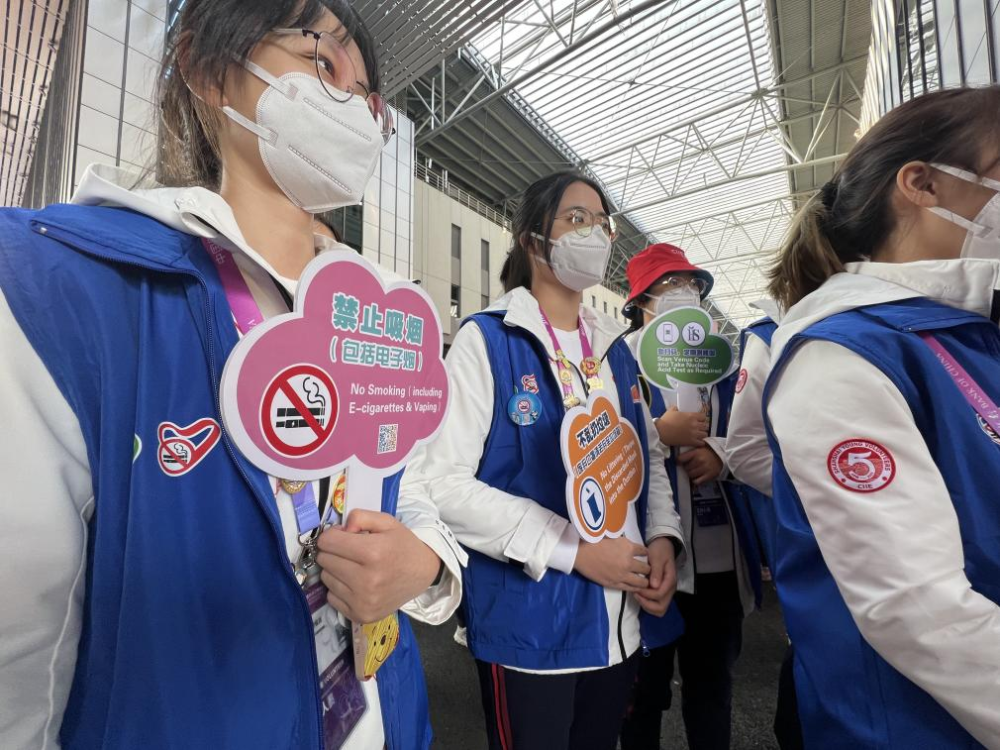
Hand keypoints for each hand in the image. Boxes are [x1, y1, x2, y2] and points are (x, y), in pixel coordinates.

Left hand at [316, 510, 440, 623]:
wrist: (423, 573)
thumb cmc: (402, 545)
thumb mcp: (387, 521)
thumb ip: (360, 516)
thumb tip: (340, 530)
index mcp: (373, 552)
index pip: (328, 542)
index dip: (332, 535)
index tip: (343, 536)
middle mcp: (367, 580)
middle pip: (325, 560)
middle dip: (334, 552)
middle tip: (351, 551)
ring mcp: (363, 601)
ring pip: (326, 579)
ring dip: (336, 570)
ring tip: (355, 567)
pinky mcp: (361, 615)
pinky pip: (331, 597)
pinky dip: (339, 589)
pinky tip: (355, 583)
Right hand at [574, 536, 649, 591]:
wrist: (580, 552)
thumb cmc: (594, 541)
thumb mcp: (613, 537)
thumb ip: (625, 543)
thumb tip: (631, 546)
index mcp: (628, 547)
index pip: (645, 551)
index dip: (646, 553)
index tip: (645, 555)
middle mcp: (628, 562)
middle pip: (646, 568)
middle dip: (648, 568)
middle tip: (647, 570)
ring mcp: (622, 575)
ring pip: (641, 581)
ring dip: (644, 581)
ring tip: (644, 581)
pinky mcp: (614, 583)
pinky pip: (630, 588)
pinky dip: (635, 588)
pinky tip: (636, 587)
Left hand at [635, 537, 677, 615]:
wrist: (663, 546)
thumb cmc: (659, 551)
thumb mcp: (657, 557)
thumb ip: (656, 571)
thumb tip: (654, 586)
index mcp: (670, 580)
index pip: (659, 594)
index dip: (646, 594)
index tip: (636, 587)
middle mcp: (670, 589)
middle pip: (660, 607)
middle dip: (646, 603)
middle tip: (636, 593)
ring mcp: (666, 592)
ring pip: (658, 609)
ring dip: (646, 605)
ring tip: (637, 594)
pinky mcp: (661, 592)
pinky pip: (655, 605)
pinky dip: (647, 603)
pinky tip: (639, 594)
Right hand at [655, 406, 707, 446]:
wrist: (661, 432)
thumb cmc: (666, 421)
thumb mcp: (671, 411)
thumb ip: (676, 408)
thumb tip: (676, 408)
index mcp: (691, 416)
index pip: (703, 416)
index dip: (701, 418)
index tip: (698, 420)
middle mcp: (695, 424)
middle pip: (705, 425)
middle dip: (702, 427)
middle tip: (698, 428)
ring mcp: (694, 433)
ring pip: (705, 434)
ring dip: (702, 434)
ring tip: (698, 435)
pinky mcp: (691, 441)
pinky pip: (701, 442)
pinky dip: (700, 442)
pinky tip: (697, 442)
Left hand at [678, 446, 723, 484]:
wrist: (723, 456)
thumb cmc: (710, 451)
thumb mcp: (700, 447)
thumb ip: (690, 451)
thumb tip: (679, 455)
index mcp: (696, 452)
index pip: (681, 458)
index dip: (679, 461)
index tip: (679, 462)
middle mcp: (699, 460)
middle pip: (685, 468)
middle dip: (686, 468)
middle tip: (690, 466)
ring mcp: (704, 468)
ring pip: (690, 475)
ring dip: (691, 474)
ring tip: (694, 470)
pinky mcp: (709, 475)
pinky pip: (697, 481)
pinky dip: (696, 480)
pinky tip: (698, 476)